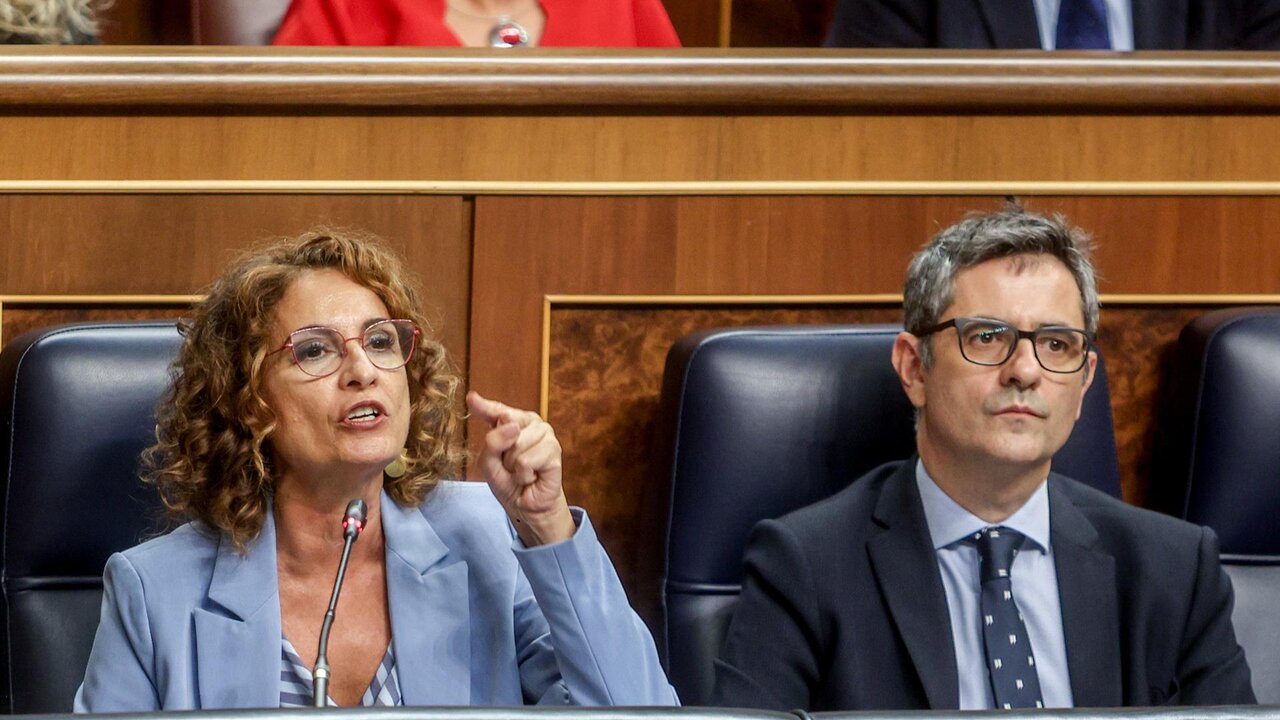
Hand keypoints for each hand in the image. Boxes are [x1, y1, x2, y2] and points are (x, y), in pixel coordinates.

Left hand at [466, 390, 575, 545]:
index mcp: (515, 422)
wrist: (526, 506)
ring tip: (522, 472)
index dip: (484, 405)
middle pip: (506, 426)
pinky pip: (526, 461)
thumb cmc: (509, 483)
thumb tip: (512, 427)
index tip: (472, 398)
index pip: (497, 410)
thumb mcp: (489, 464)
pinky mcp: (554, 451)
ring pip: (517, 444)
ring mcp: (546, 435)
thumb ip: (492, 442)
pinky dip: (524, 474)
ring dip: (513, 466)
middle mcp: (532, 424)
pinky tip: (532, 477)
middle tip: (511, 466)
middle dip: (502, 453)